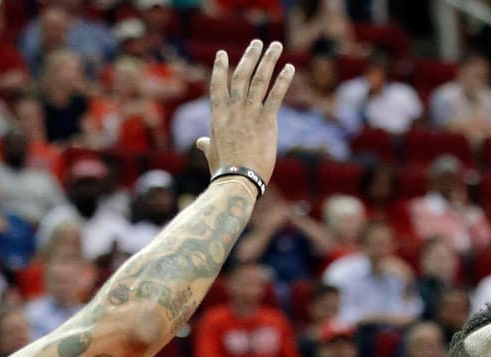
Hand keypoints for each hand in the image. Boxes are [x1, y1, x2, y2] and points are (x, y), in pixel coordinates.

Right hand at [196, 41, 293, 185]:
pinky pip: (276, 96)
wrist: (237, 180)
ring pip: (259, 80)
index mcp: (218, 115)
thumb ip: (206, 143)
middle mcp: (233, 110)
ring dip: (268, 60)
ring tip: (275, 46)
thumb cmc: (224, 170)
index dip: (219, 68)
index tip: (222, 54)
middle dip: (249, 57)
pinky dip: (283, 80)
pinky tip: (290, 67)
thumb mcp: (212, 153)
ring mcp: (250, 114)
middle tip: (257, 43)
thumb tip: (200, 142)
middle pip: (241, 76)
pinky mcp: (266, 122)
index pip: (217, 85)